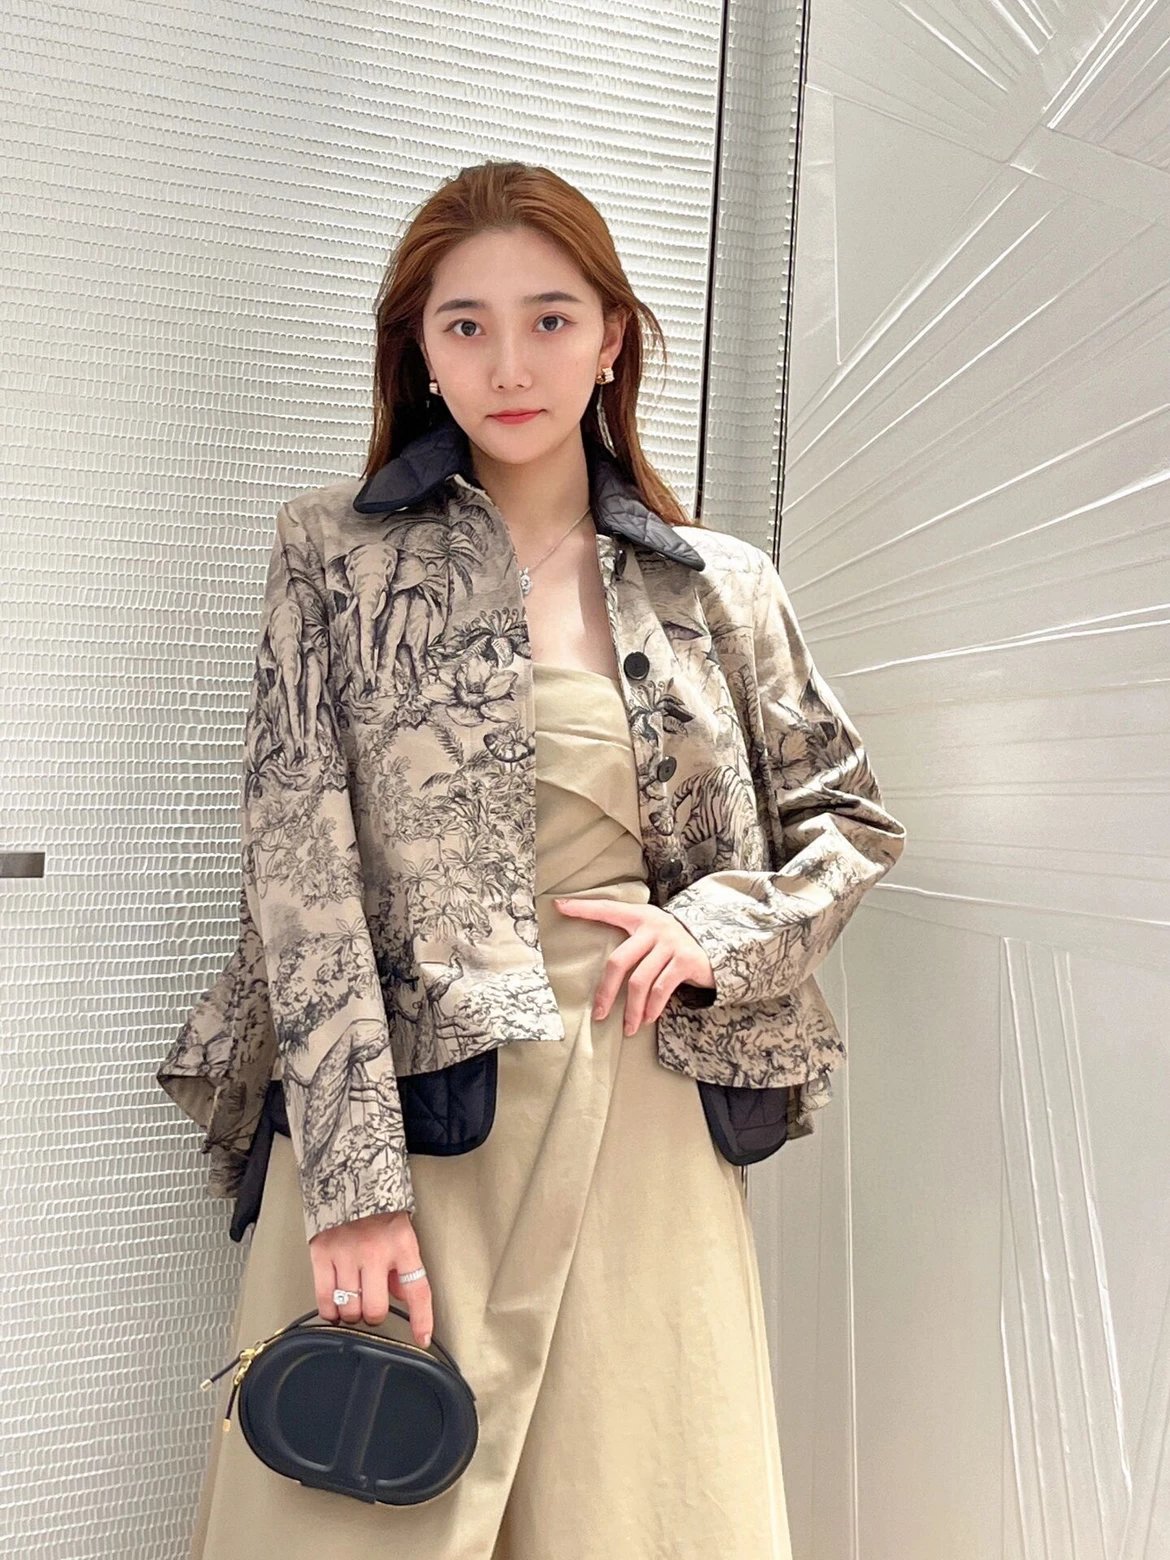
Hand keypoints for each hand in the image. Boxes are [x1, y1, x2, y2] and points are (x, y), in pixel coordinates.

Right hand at [308, 1209, 433, 1348]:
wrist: (350, 1178)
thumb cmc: (380, 1211)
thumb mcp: (402, 1236)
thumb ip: (403, 1271)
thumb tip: (405, 1303)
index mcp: (402, 1244)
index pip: (417, 1290)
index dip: (422, 1319)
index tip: (422, 1338)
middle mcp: (375, 1250)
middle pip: (375, 1310)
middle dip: (374, 1315)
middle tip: (372, 1307)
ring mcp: (346, 1253)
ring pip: (350, 1310)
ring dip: (352, 1314)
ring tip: (354, 1301)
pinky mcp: (321, 1254)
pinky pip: (325, 1300)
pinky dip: (331, 1312)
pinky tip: (336, 1307)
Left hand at [553, 897, 714, 1032]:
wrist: (715, 947)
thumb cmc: (671, 944)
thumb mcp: (650, 933)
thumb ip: (628, 940)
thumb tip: (599, 969)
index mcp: (639, 916)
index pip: (607, 910)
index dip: (584, 909)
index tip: (559, 906)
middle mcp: (654, 927)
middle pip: (619, 961)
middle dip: (606, 992)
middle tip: (599, 1014)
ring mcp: (670, 944)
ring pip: (640, 981)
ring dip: (632, 1010)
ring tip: (628, 1027)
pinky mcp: (685, 961)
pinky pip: (662, 989)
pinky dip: (652, 1007)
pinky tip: (647, 1018)